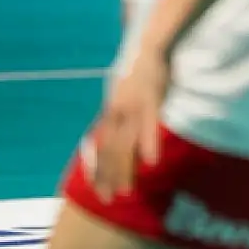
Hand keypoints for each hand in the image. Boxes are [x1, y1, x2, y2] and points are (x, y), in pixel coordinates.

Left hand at [90, 50, 168, 198]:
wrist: (149, 48)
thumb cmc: (140, 71)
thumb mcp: (122, 94)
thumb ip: (119, 115)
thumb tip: (114, 135)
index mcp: (111, 114)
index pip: (101, 148)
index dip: (98, 171)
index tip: (97, 191)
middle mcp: (118, 115)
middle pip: (110, 152)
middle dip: (108, 177)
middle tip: (107, 200)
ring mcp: (133, 110)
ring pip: (126, 145)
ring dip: (125, 169)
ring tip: (127, 191)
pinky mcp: (151, 102)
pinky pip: (149, 128)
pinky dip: (149, 145)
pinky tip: (151, 162)